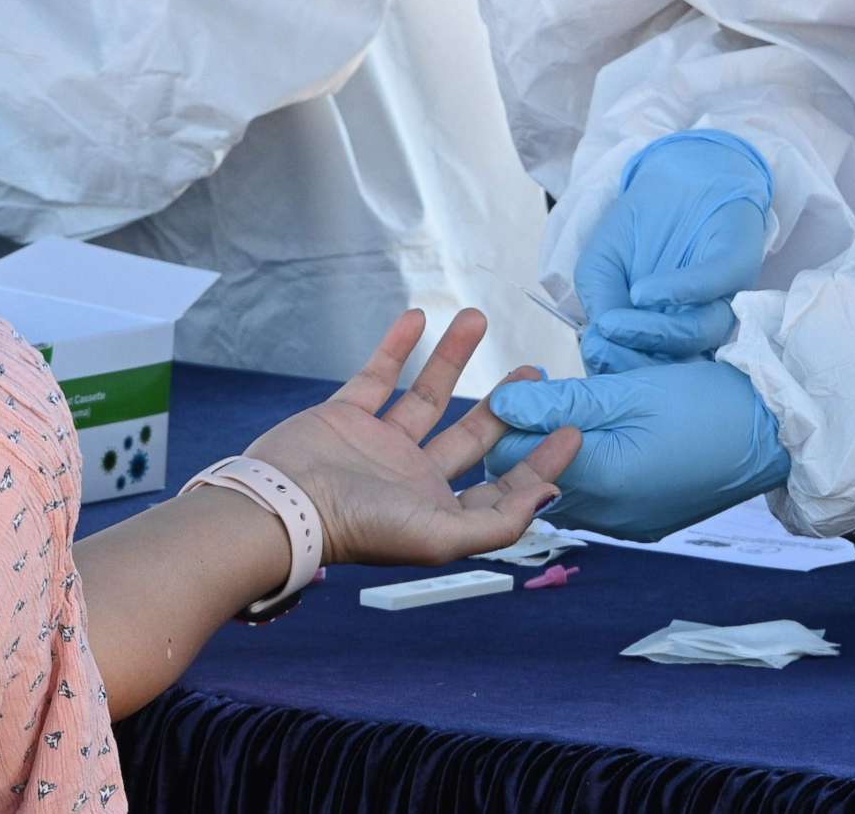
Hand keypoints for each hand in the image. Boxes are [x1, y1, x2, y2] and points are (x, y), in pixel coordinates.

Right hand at [246, 307, 582, 566]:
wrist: (281, 504)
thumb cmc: (359, 528)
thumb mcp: (440, 537)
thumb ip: (498, 522)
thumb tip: (549, 494)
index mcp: (438, 512)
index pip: (501, 487)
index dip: (539, 462)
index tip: (572, 429)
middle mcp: (414, 478)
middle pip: (472, 437)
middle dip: (505, 406)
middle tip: (534, 374)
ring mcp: (380, 445)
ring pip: (428, 395)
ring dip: (453, 357)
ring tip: (477, 317)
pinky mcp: (347, 416)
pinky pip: (379, 374)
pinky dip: (397, 346)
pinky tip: (419, 318)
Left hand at [482, 359, 791, 541]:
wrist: (777, 436)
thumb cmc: (708, 405)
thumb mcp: (631, 392)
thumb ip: (562, 402)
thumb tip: (502, 404)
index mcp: (600, 483)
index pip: (512, 462)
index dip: (512, 416)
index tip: (533, 380)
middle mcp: (606, 517)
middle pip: (532, 479)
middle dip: (532, 433)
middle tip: (552, 388)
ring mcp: (626, 525)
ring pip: (562, 488)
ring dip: (559, 451)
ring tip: (585, 409)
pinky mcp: (643, 523)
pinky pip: (595, 498)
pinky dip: (589, 467)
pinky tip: (609, 437)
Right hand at [573, 130, 772, 374]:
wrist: (679, 174)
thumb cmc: (640, 224)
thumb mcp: (601, 262)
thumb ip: (599, 300)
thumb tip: (599, 337)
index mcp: (670, 329)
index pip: (651, 364)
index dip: (621, 368)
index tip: (592, 359)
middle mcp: (701, 318)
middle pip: (679, 359)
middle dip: (636, 360)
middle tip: (602, 350)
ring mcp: (723, 294)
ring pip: (699, 331)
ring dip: (654, 332)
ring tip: (615, 323)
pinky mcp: (737, 262)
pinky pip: (715, 284)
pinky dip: (680, 292)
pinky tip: (645, 292)